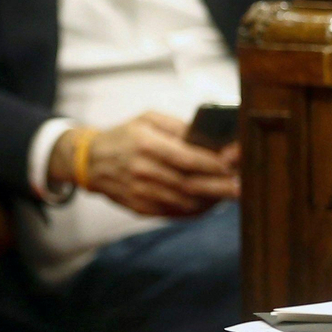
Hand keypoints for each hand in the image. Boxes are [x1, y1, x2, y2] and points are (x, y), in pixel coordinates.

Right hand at [52, 112, 238, 217]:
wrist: (90, 161)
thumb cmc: (124, 136)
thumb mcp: (147, 119)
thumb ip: (177, 126)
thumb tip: (208, 138)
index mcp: (146, 144)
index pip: (187, 158)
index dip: (213, 164)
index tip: (234, 164)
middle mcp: (142, 170)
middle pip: (189, 183)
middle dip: (219, 186)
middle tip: (241, 187)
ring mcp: (140, 192)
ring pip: (184, 201)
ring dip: (210, 200)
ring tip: (229, 195)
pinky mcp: (139, 208)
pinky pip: (173, 212)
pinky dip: (194, 210)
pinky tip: (208, 204)